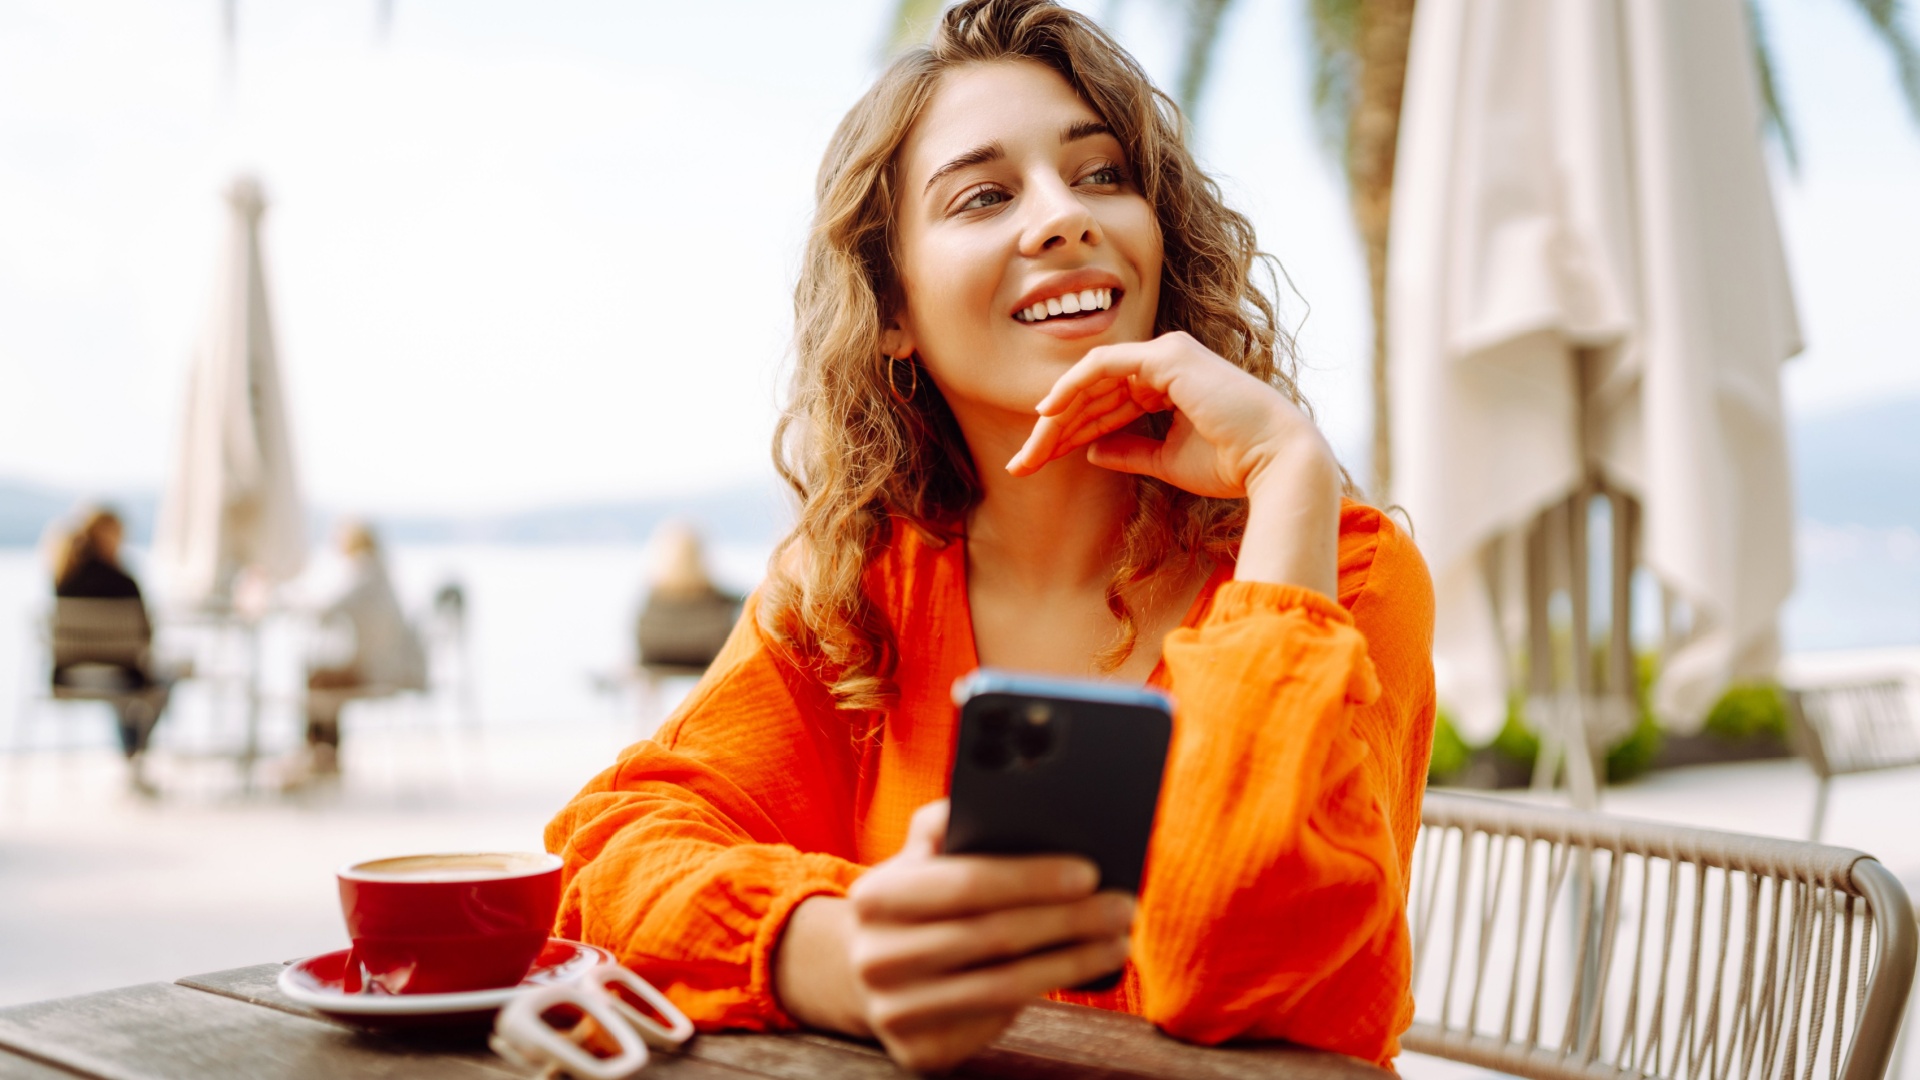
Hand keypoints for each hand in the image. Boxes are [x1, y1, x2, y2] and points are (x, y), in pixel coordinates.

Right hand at [776, 801, 1134, 1073]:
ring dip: (1072, 961)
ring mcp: (895, 1011)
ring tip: (1116, 940)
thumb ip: (950, 822)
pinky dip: (1044, 994)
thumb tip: (1011, 795)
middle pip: (994, 938)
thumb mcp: (918, 854)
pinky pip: (996, 1022)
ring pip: (1005, 986)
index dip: (1031, 878)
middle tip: (1122, 906)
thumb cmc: (914, 899)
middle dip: (1069, 920)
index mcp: (875, 898)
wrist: (865, 971)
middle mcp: (876, 959)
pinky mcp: (919, 1051)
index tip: (1089, 871)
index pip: (966, 884)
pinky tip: (1080, 970)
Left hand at [1007, 332, 1341, 593]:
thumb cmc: (1231, 462)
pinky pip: (1102, 365)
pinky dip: (1072, 386)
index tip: (1039, 464)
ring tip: (1028, 452)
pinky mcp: (1165, 356)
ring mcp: (1165, 354)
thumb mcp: (1166, 460)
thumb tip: (1090, 451)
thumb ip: (1129, 451)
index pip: (1105, 406)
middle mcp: (1164, 363)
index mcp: (1167, 384)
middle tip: (1020, 464)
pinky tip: (1047, 413)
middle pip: (1092, 395)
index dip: (1069, 434)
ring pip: (1091, 382)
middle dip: (1053, 431)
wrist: (1272, 461)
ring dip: (1055, 418)